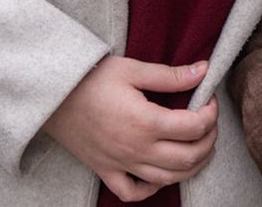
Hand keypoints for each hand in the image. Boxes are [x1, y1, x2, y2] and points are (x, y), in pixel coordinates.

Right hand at [42, 57, 217, 200]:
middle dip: (208, 141)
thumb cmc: (90, 79)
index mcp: (145, 122)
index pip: (194, 127)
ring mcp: (120, 163)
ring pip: (167, 179)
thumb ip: (170, 75)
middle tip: (209, 124)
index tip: (209, 101)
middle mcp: (136, 149)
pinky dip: (151, 189)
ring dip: (191, 167)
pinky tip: (160, 173)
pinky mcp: (105, 170)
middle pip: (188, 158)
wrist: (51, 96)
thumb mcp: (132, 69)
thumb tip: (204, 70)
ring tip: (198, 147)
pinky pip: (131, 192)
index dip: (210, 114)